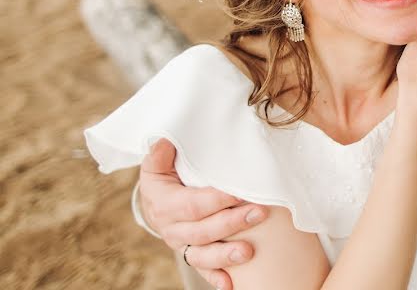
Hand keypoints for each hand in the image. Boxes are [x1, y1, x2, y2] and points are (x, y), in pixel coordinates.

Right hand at [139, 139, 268, 289]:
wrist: (155, 202)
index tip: (240, 193)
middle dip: (232, 223)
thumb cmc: (165, 177)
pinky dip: (216, 278)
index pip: (193, 205)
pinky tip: (231, 284)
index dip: (216, 200)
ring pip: (203, 255)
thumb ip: (161, 154)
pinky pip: (203, 270)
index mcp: (164, 204)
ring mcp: (183, 245)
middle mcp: (173, 229)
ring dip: (226, 255)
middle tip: (259, 213)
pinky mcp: (192, 254)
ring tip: (248, 252)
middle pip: (203, 230)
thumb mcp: (158, 163)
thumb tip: (166, 142)